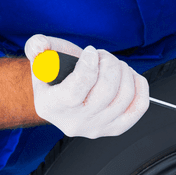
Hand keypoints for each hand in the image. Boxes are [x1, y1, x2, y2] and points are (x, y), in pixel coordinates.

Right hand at [24, 33, 150, 137]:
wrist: (66, 91)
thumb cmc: (56, 73)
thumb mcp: (41, 56)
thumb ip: (36, 46)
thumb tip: (40, 46)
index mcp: (51, 106)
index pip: (75, 91)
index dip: (88, 66)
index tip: (89, 52)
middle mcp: (74, 123)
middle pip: (105, 92)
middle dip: (109, 63)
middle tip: (102, 56)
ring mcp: (96, 128)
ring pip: (124, 96)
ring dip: (123, 71)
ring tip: (112, 64)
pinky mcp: (116, 128)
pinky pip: (139, 107)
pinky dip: (139, 85)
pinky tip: (128, 75)